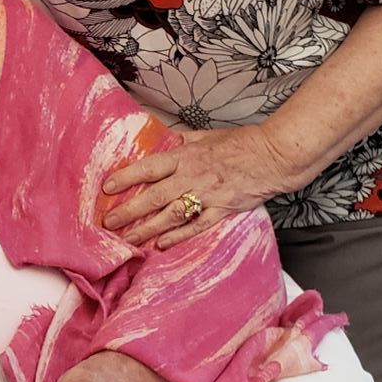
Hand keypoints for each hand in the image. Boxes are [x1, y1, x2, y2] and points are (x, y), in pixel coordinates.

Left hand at [102, 126, 281, 249]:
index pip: (148, 167)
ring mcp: (207, 195)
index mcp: (186, 155)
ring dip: (146, 229)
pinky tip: (160, 245)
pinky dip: (178, 236)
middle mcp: (192, 176)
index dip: (126, 178)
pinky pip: (196, 226)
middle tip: (107, 223)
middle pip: (153, 196)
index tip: (106, 188)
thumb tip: (160, 138)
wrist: (274, 155)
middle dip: (128, 211)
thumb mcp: (207, 136)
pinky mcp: (222, 210)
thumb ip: (182, 140)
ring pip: (170, 215)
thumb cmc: (242, 143)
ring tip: (126, 240)